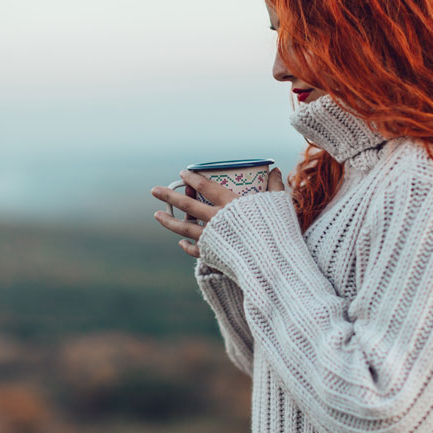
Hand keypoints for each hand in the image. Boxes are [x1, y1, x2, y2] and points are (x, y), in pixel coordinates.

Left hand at [150, 167, 286, 257]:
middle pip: (188, 205)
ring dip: (169, 220)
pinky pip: (196, 250)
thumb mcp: (278, 204)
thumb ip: (274, 187)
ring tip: (157, 215)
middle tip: (154, 191)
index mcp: (230, 204)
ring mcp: (212, 238)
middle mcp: (216, 219)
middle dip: (169, 196)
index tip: (183, 173)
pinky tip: (181, 243)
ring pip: (185, 228)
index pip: (205, 187)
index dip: (193, 178)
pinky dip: (187, 247)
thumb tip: (276, 170)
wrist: (274, 263)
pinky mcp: (214, 255)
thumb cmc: (278, 230)